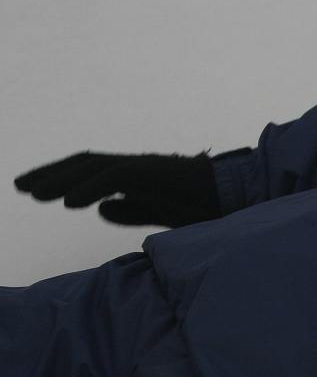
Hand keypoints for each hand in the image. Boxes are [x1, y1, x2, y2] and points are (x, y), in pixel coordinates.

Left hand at [13, 150, 220, 226]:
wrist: (235, 198)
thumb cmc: (203, 205)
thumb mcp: (158, 212)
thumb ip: (131, 209)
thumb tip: (100, 208)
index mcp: (134, 176)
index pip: (88, 172)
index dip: (60, 178)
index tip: (33, 189)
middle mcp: (134, 166)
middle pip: (83, 165)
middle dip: (50, 174)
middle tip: (20, 185)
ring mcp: (143, 167)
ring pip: (92, 168)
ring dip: (61, 180)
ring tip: (33, 193)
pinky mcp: (153, 173)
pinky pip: (114, 178)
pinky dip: (90, 187)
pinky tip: (70, 202)